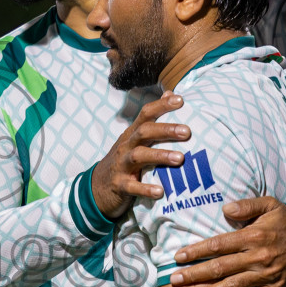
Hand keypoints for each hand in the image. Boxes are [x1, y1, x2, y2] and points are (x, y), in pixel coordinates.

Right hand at [90, 93, 191, 219]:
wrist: (98, 188)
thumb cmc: (125, 160)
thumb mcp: (135, 139)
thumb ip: (153, 119)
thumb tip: (171, 94)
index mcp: (132, 134)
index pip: (146, 114)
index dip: (162, 106)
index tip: (181, 100)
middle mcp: (126, 146)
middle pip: (144, 132)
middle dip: (165, 130)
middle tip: (187, 131)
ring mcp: (121, 165)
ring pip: (138, 156)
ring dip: (159, 156)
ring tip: (180, 159)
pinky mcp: (120, 185)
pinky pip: (132, 186)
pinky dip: (146, 189)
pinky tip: (160, 192)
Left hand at [168, 197, 285, 286]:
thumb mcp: (270, 204)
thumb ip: (247, 206)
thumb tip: (225, 209)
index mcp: (253, 236)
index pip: (219, 244)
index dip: (197, 251)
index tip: (178, 257)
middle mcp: (257, 257)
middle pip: (220, 268)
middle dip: (195, 275)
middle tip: (174, 281)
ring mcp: (266, 274)